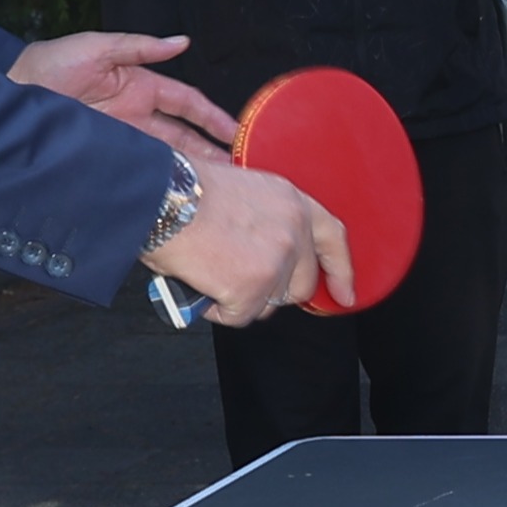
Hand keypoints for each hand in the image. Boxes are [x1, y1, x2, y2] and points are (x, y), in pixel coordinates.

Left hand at [15, 32, 237, 168]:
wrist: (8, 104)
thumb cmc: (46, 68)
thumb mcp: (94, 48)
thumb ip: (139, 47)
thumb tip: (181, 42)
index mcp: (139, 87)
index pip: (187, 103)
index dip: (213, 117)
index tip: (237, 133)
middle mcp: (135, 117)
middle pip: (184, 137)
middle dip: (212, 152)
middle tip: (239, 171)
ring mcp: (122, 141)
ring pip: (167, 158)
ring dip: (192, 172)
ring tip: (218, 190)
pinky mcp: (106, 159)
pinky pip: (140, 171)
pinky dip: (160, 182)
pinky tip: (178, 195)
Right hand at [146, 163, 349, 324]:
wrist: (161, 197)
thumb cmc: (187, 190)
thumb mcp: (245, 191)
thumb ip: (268, 218)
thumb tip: (264, 249)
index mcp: (293, 202)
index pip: (333, 240)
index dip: (341, 270)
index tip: (345, 293)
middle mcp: (293, 231)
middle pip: (300, 285)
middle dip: (272, 291)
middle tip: (239, 281)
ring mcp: (276, 262)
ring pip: (267, 303)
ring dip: (241, 298)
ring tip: (212, 272)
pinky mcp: (253, 288)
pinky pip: (239, 316)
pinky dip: (217, 308)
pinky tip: (201, 283)